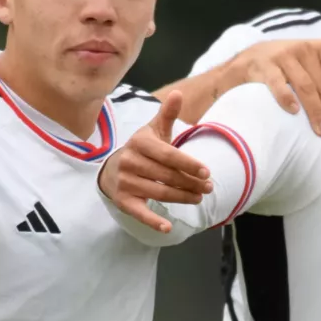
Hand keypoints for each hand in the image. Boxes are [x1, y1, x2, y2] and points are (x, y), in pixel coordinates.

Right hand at [98, 90, 211, 231]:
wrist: (112, 168)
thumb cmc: (143, 149)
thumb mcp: (153, 130)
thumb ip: (167, 114)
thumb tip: (179, 93)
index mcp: (140, 143)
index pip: (169, 155)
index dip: (188, 164)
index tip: (207, 172)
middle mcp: (129, 162)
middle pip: (167, 176)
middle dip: (191, 183)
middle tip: (209, 188)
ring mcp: (125, 183)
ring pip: (159, 193)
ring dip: (182, 198)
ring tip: (199, 197)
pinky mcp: (123, 201)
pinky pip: (139, 212)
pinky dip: (153, 221)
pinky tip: (168, 227)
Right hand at [228, 40, 320, 141]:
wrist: (251, 58)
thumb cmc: (290, 63)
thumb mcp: (316, 61)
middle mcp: (305, 49)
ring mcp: (284, 56)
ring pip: (306, 87)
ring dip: (316, 111)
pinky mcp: (264, 65)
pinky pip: (278, 83)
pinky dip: (286, 97)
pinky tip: (294, 112)